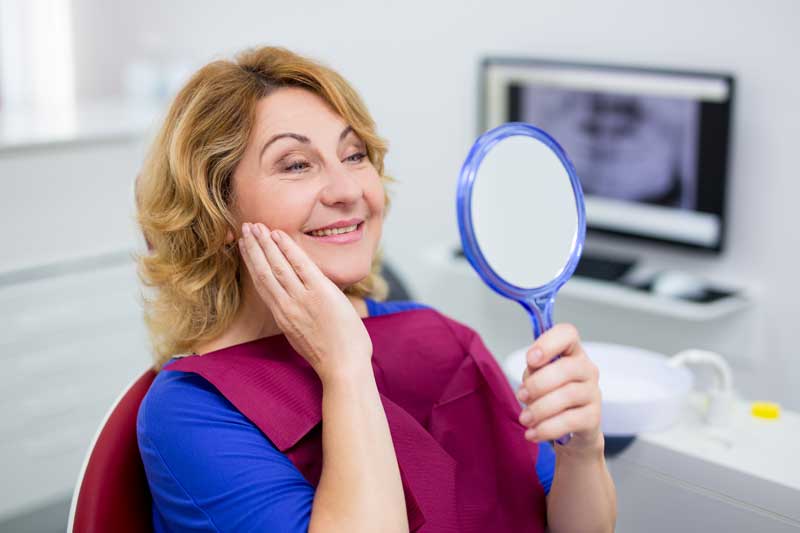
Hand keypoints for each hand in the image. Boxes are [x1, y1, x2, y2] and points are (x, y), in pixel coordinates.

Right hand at [238, 222, 372, 383]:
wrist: (343, 368)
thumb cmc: (331, 356)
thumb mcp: (304, 336)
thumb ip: (297, 317)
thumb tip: (299, 304)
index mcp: (282, 317)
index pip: (262, 284)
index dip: (252, 263)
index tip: (245, 247)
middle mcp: (286, 307)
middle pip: (264, 272)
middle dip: (253, 248)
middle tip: (245, 228)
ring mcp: (302, 299)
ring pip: (276, 266)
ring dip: (265, 244)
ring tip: (255, 226)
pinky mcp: (320, 294)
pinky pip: (301, 265)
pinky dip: (288, 249)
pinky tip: (279, 235)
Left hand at [515, 323, 602, 452]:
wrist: (571, 430)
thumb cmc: (551, 395)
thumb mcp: (538, 378)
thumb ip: (534, 371)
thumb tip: (531, 376)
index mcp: (571, 352)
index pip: (567, 334)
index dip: (549, 343)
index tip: (531, 359)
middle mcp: (587, 369)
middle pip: (566, 369)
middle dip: (538, 384)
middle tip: (521, 396)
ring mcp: (593, 393)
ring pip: (567, 396)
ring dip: (539, 408)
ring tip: (525, 418)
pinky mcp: (594, 417)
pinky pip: (569, 421)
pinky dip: (546, 428)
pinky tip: (532, 433)